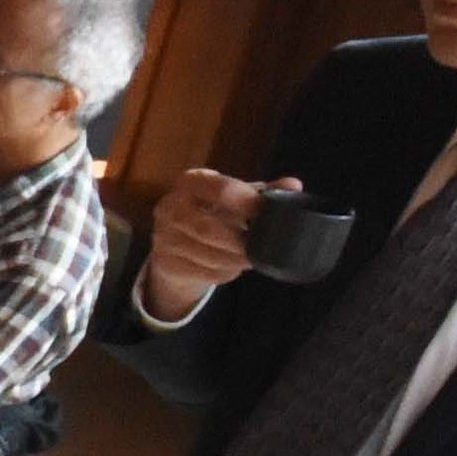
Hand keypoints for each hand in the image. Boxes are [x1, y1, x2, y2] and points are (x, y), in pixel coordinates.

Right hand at [140, 169, 275, 323]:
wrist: (174, 243)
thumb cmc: (212, 214)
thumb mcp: (235, 199)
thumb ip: (263, 192)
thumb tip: (293, 185)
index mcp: (190, 182)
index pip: (217, 188)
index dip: (244, 201)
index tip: (264, 212)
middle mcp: (170, 206)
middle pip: (208, 229)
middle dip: (238, 241)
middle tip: (260, 247)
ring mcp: (163, 237)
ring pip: (207, 255)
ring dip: (235, 260)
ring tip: (249, 258)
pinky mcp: (165, 263)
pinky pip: (203, 272)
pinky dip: (225, 273)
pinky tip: (231, 267)